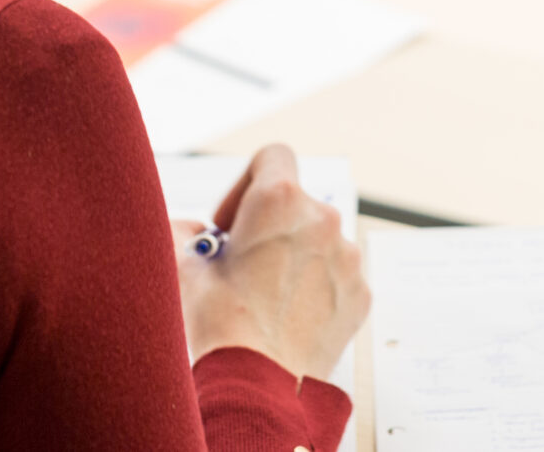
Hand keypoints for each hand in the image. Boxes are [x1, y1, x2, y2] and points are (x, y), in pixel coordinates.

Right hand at [175, 143, 368, 381]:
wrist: (259, 387)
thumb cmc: (222, 325)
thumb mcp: (184, 269)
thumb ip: (184, 234)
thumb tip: (189, 231)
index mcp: (280, 200)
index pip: (273, 155)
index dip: (246, 183)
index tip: (232, 222)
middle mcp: (322, 220)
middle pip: (296, 202)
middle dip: (268, 226)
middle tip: (242, 262)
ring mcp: (347, 258)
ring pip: (318, 239)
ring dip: (294, 255)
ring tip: (265, 294)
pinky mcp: (360, 294)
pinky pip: (336, 275)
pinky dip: (315, 286)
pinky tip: (288, 314)